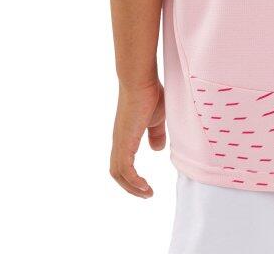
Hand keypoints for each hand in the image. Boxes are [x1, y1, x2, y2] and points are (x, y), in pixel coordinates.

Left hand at [110, 80, 165, 196]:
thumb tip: (157, 149)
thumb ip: (156, 134)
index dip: (132, 177)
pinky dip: (133, 180)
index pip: (123, 163)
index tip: (146, 185)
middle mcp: (119, 141)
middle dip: (130, 186)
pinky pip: (124, 168)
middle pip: (117, 172)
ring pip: (118, 172)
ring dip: (132, 186)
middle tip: (146, 193)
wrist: (140, 80)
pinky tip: (144, 185)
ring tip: (147, 193)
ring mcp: (120, 141)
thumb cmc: (150, 94)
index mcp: (126, 136)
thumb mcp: (157, 118)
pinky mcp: (124, 141)